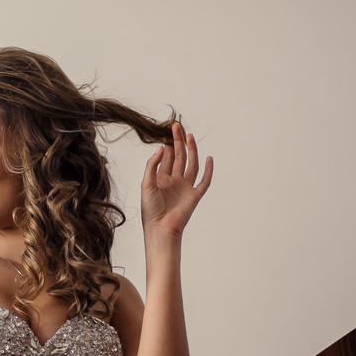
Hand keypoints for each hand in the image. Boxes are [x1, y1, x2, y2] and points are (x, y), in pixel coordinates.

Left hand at [141, 121, 212, 240]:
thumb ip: (152, 165)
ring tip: (190, 136)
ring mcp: (185, 187)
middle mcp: (174, 181)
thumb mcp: (146, 183)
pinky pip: (204, 181)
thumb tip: (161, 148)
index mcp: (161, 178)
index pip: (166, 157)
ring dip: (191, 151)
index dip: (168, 144)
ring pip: (191, 165)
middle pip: (179, 157)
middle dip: (178, 142)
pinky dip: (208, 170)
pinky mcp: (195, 195)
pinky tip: (209, 159)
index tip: (168, 131)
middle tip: (177, 127)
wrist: (160, 227)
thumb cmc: (150, 209)